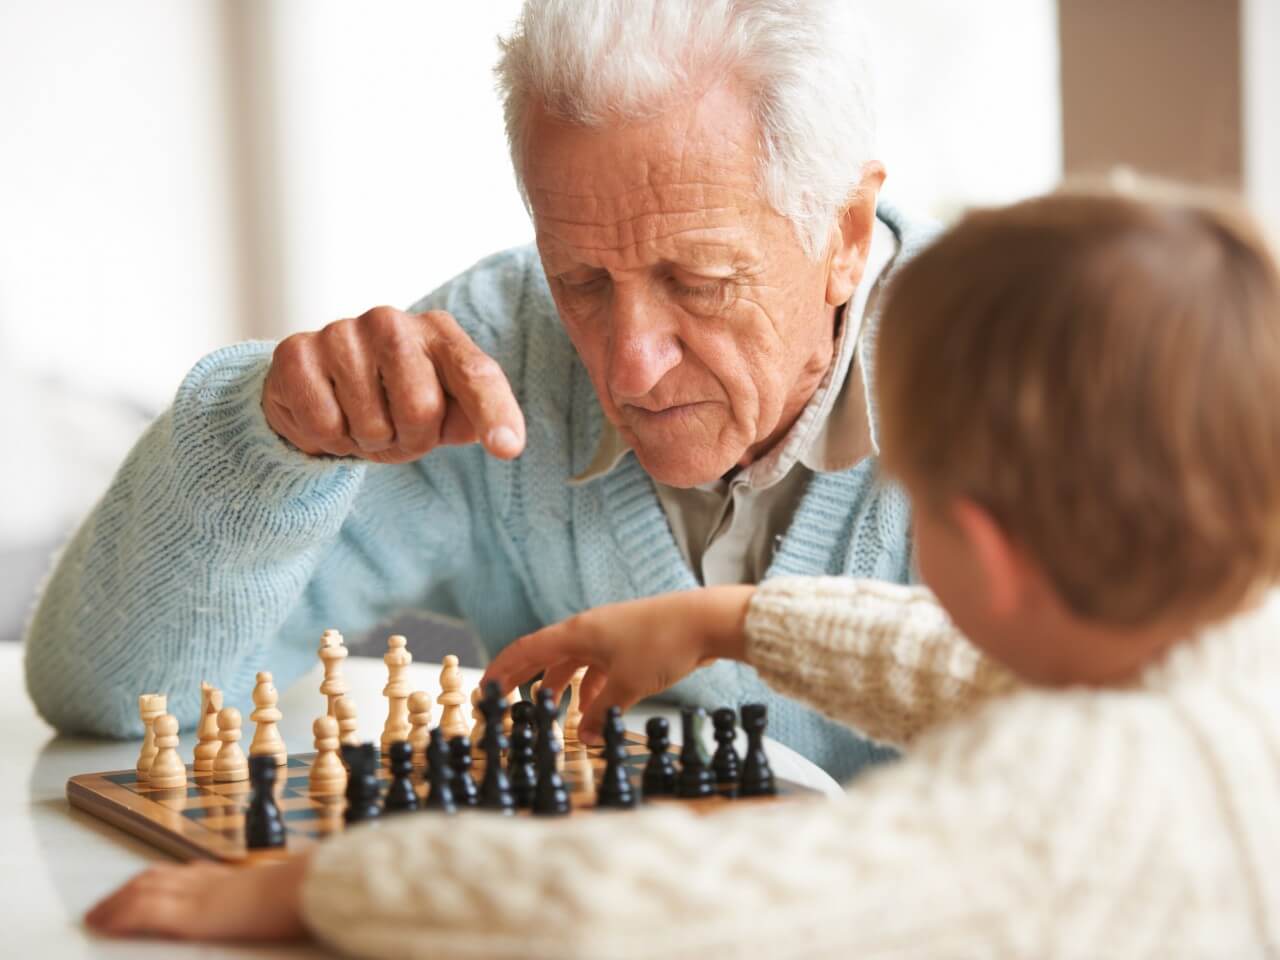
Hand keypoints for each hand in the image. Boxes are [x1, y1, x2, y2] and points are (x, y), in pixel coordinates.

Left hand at [85, 855, 309, 941]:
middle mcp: (210, 881)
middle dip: (127, 890)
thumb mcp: (282, 894)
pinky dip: (120, 915)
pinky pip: (145, 911)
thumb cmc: (305, 894)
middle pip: (157, 877)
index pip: (185, 873)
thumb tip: (272, 904)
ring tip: (97, 916)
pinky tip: (104, 924)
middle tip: (105, 905)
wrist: (310, 889)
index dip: (158, 880)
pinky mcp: (192, 915)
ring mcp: (199, 895)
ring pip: (145, 889)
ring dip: (115, 902)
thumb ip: (266, 896)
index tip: (142, 888)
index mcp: (231, 879)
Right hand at [262, 306, 525, 463]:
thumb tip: (503, 439)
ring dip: (367, 441)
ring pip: (371, 424)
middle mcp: (392, 322)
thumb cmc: (395, 403)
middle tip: (394, 430)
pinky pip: (325, 425)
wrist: (320, 395)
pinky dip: (328, 440)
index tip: (507, 448)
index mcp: (440, 334)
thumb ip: (471, 420)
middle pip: (421, 409)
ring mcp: (341, 332)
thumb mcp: (443, 415)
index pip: (476, 373)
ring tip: (359, 421)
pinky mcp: (296, 352)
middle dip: (410, 439)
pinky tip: (328, 417)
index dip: (494, 412)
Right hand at [482, 585, 755, 741]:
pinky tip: (597, 709)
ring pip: (576, 662)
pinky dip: (593, 688)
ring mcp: (611, 635)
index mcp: (578, 632)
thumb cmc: (664, 643)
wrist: (707, 621)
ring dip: (564, 687)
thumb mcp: (627, 686)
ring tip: (557, 714)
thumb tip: (584, 736)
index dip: (502, 670)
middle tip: (511, 703)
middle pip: (548, 656)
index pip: (527, 650)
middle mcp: (589, 629)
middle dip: (528, 680)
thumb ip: (600, 713)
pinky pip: (600, 666)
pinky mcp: (632, 643)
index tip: (485, 690)